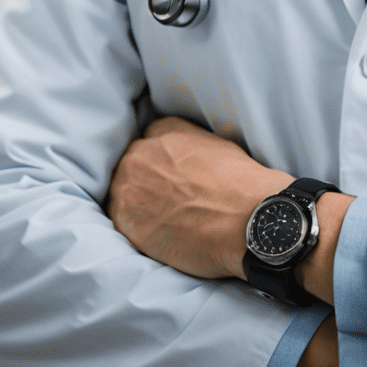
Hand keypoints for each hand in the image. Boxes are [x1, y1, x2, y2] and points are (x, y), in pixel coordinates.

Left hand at [108, 116, 286, 279]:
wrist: (246, 218)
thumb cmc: (240, 184)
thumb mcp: (217, 146)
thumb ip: (188, 148)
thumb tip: (184, 162)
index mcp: (166, 130)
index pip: (150, 139)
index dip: (160, 160)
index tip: (168, 176)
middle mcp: (142, 153)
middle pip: (132, 164)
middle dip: (144, 180)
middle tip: (164, 201)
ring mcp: (130, 186)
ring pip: (122, 192)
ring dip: (135, 204)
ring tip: (160, 220)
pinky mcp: (126, 221)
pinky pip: (120, 221)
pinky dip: (134, 228)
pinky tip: (156, 236)